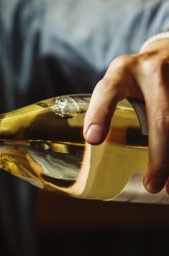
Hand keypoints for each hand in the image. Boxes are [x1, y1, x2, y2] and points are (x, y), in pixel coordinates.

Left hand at [83, 39, 168, 192]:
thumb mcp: (117, 84)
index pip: (109, 91)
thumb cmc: (135, 79)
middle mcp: (153, 70)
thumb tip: (94, 151)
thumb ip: (107, 111)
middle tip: (151, 185)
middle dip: (160, 155)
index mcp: (122, 71)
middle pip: (162, 118)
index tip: (94, 139)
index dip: (100, 114)